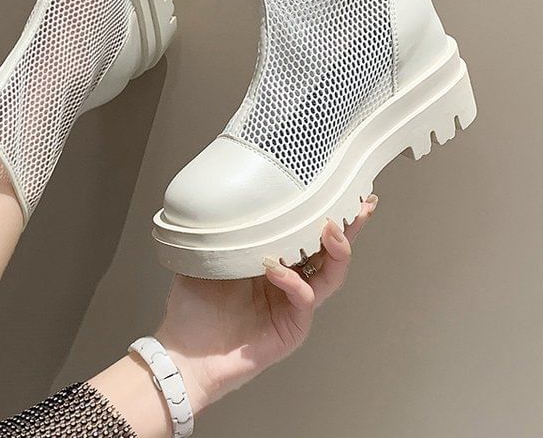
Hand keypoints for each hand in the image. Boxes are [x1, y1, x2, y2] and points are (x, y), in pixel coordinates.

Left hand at [155, 195, 377, 411]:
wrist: (183, 352)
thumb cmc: (192, 307)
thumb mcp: (206, 257)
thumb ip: (222, 230)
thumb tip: (226, 196)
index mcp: (273, 260)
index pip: (306, 234)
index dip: (326, 213)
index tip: (341, 188)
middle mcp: (289, 281)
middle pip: (331, 253)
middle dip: (348, 228)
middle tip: (359, 207)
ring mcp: (293, 305)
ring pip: (330, 276)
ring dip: (335, 251)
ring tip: (328, 229)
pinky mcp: (291, 329)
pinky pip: (303, 299)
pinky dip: (293, 281)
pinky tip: (274, 268)